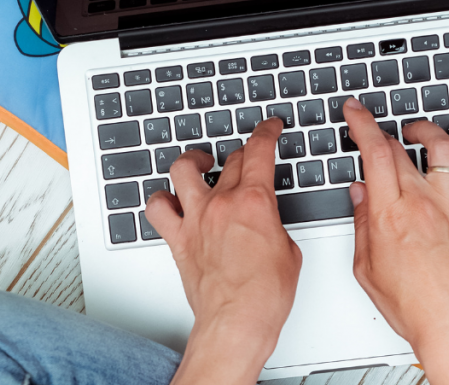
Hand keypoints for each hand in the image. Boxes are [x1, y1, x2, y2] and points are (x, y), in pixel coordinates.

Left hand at [146, 117, 300, 384]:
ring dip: (192, 162)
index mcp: (254, 202)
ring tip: (200, 163)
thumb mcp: (290, 251)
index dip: (265, 132)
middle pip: (229, 160)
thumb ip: (274, 225)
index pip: (259, 150)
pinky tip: (170, 200)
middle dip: (241, 153)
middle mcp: (221, 204)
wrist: (237, 322)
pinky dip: (161, 200)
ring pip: (183, 170)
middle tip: (247, 156)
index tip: (268, 127)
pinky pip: (158, 209)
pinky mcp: (178, 240)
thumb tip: (266, 223)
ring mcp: (196, 220)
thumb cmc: (264, 296)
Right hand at [343, 97, 448, 384]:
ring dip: (426, 130)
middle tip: (374, 128)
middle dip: (382, 130)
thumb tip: (359, 193)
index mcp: (388, 213)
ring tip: (416, 130)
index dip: (362, 123)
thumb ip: (361, 223)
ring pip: (441, 148)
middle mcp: (420, 202)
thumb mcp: (365, 266)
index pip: (373, 151)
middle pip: (400, 148)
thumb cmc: (411, 303)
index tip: (355, 111)